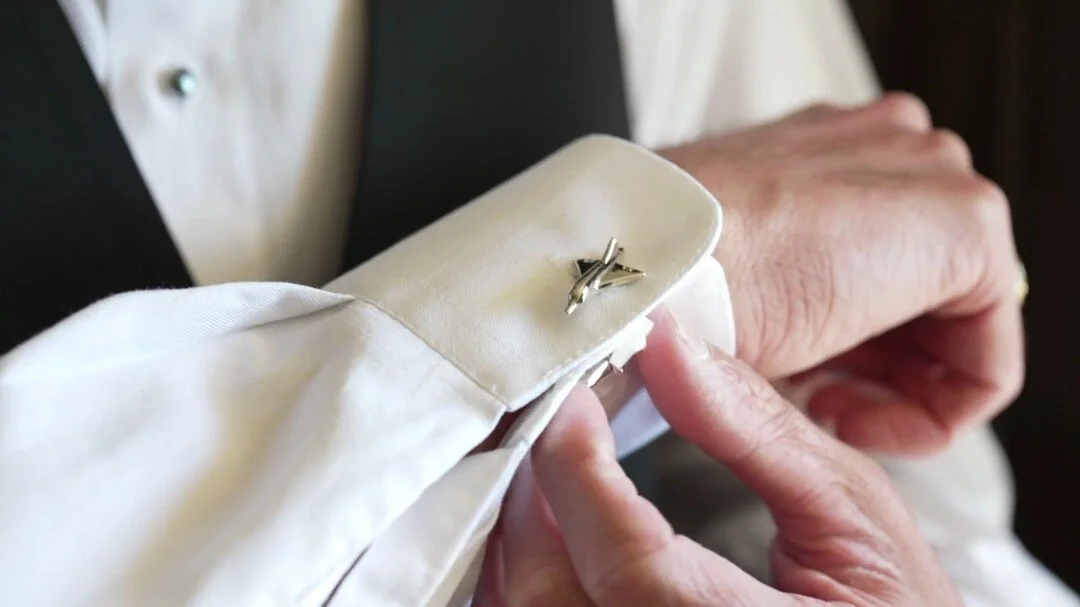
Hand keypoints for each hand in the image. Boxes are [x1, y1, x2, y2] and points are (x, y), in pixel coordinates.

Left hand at [474, 310, 960, 606]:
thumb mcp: (854, 514)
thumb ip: (757, 430)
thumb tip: (670, 342)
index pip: (624, 564)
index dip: (578, 470)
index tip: (572, 400)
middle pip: (546, 595)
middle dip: (536, 498)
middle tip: (560, 423)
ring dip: (526, 532)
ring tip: (559, 465)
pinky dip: (534, 567)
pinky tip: (558, 523)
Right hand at [661, 94, 1024, 453]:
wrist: (647, 264)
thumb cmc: (662, 276)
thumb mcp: (718, 276)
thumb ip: (771, 279)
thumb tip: (781, 329)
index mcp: (826, 148)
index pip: (874, 261)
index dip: (844, 345)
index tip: (799, 384)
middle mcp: (886, 144)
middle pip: (920, 291)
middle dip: (871, 365)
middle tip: (812, 402)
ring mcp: (929, 172)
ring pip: (954, 323)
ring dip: (891, 390)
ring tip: (822, 411)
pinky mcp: (965, 223)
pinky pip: (984, 354)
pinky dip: (930, 411)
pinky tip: (848, 419)